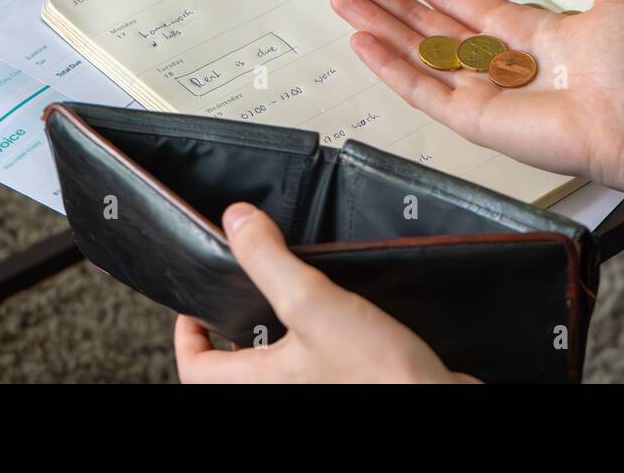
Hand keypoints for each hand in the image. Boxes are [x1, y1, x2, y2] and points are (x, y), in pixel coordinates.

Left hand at [174, 203, 472, 382]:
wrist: (434, 399)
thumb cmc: (378, 375)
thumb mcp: (312, 303)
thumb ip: (270, 261)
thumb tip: (236, 223)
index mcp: (259, 383)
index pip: (196, 368)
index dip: (188, 336)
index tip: (196, 308)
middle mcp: (282, 390)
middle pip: (237, 365)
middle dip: (238, 328)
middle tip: (244, 295)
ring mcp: (316, 387)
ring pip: (280, 361)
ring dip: (280, 331)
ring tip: (292, 296)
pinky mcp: (349, 381)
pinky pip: (320, 360)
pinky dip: (320, 337)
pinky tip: (342, 312)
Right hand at [329, 0, 623, 190]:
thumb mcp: (618, 0)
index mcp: (522, 32)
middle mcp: (494, 60)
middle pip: (423, 21)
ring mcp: (480, 90)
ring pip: (413, 50)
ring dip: (376, 24)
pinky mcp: (473, 118)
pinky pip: (421, 90)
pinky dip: (390, 67)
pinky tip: (362, 42)